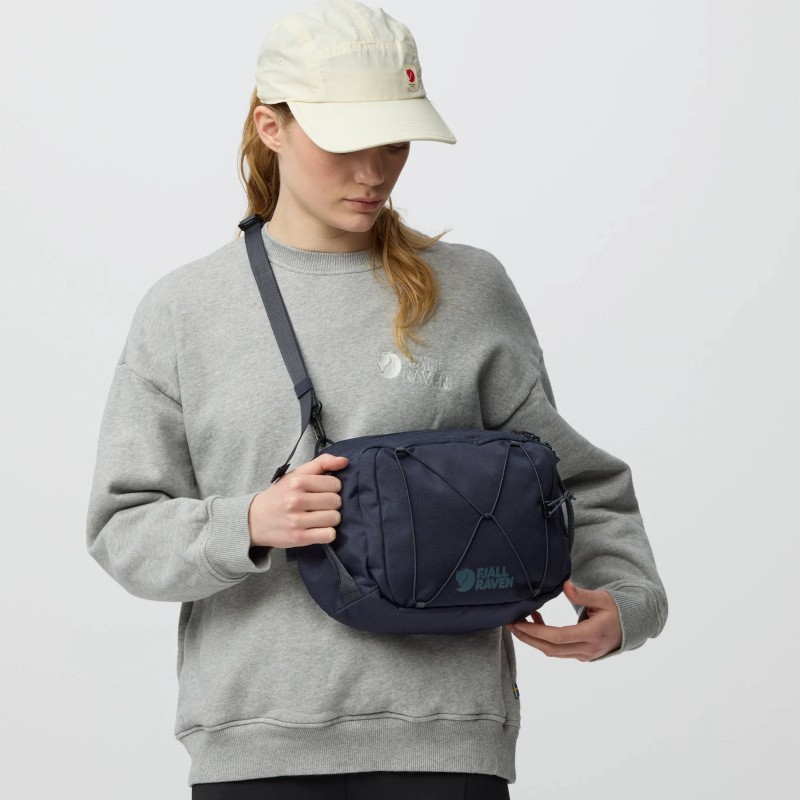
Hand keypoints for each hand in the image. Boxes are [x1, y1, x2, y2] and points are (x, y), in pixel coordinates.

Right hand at [248, 453, 348, 548]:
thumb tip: (344, 461)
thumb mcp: (297, 474)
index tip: (324, 491)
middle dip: (333, 504)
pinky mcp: (299, 537)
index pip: (335, 484)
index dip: (333, 488)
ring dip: (331, 518)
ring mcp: (297, 520)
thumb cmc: (280, 495)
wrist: (255, 519)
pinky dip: (328, 533)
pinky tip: (319, 529)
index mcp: (297, 482)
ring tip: (320, 517)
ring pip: (334, 518)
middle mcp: (296, 500)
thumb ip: (321, 463)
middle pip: (336, 501)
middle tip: (322, 505)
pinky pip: (329, 535)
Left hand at [504, 580, 621, 661]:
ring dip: (535, 639)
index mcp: (593, 634)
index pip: (559, 637)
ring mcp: (585, 655)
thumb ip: (583, 594)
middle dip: (528, 638)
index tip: (519, 623)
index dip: (537, 632)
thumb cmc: (617, 609)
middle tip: (510, 624)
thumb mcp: (603, 598)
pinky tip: (538, 624)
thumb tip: (565, 586)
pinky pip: (559, 651)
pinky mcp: (582, 656)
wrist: (633, 627)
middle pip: (551, 649)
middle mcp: (587, 649)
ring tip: (521, 621)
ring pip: (553, 652)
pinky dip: (545, 641)